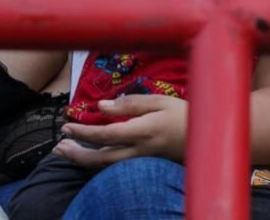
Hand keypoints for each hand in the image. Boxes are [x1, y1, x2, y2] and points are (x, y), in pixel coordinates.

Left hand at [53, 95, 187, 168]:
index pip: (105, 134)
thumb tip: (102, 107)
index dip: (83, 131)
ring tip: (67, 152)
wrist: (211, 138)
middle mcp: (140, 151)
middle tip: (58, 146)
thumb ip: (131, 103)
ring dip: (83, 160)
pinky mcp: (146, 166)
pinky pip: (116, 167)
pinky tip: (92, 155)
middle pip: (100, 158)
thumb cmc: (187, 114)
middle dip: (76, 154)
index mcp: (143, 131)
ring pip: (106, 166)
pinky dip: (98, 162)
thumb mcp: (161, 101)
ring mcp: (143, 162)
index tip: (68, 125)